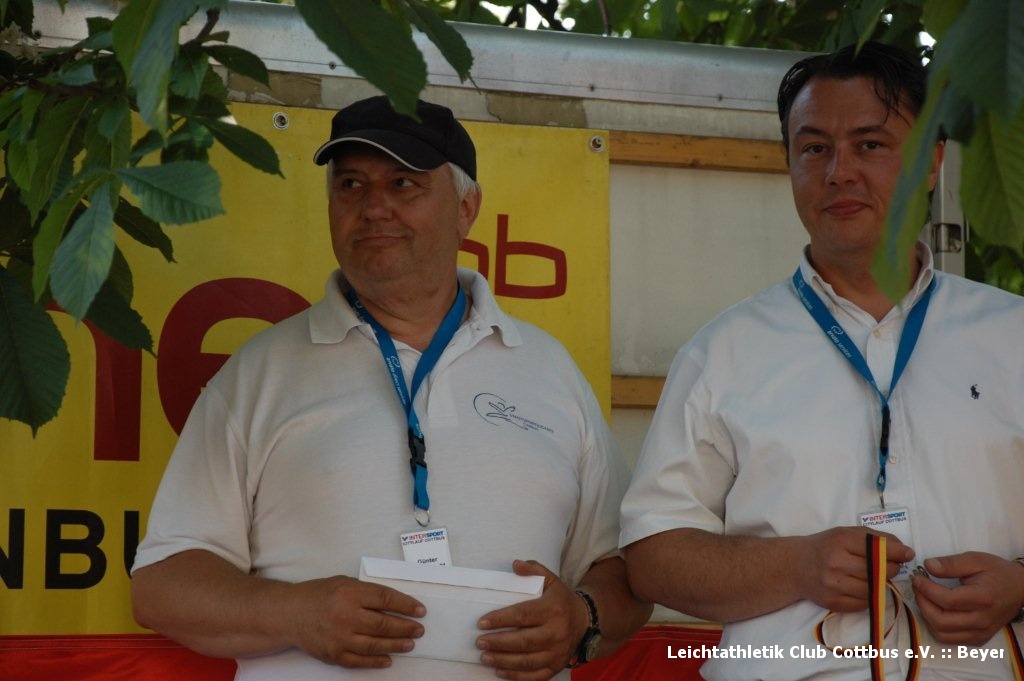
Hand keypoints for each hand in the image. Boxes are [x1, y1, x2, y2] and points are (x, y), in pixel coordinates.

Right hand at [291, 575, 425, 668]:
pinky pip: (359, 660)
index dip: (406, 605)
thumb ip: (367, 592)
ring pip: (375, 644)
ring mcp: (339, 637)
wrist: (289, 614)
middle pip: (384, 624)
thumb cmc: (318, 595)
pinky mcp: (333, 654)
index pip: (385, 599)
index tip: (420, 610)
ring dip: (396, 645)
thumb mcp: (343, 583)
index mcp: (349, 593)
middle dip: (406, 627)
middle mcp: (345, 615)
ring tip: (410, 643)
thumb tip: (395, 603)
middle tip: (419, 629)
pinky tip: (388, 659)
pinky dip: (376, 661)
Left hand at [475, 559, 586, 680]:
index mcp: (553, 610)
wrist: (585, 621)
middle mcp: (556, 633)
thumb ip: (534, 570)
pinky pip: (535, 675)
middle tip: (480, 642)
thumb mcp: (551, 580)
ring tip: (485, 657)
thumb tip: (515, 564)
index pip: (522, 615)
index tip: (482, 622)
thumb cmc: (561, 601)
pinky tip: (500, 671)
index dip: (501, 619)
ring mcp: (557, 653)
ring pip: (527, 661)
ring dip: (503, 660)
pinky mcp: (556, 666)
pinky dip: (516, 676)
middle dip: (498, 643)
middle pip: (523, 641)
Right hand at [798, 527, 913, 611]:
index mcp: (841, 540)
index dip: (898, 552)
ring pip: (874, 589)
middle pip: (880, 571)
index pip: (879, 549)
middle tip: (888, 565)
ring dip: (880, 583)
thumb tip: (905, 551)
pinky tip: (861, 586)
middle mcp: (836, 562)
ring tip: (874, 576)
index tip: (907, 554)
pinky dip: (868, 596)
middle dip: (891, 568)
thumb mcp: (845, 533)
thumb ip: (874, 538)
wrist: (794, 566)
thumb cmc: (825, 546)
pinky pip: (864, 603)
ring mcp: (834, 585)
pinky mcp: (833, 602)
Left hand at [912, 552, 1023, 644]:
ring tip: (924, 598)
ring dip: (926, 616)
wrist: (1020, 589)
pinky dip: (936, 627)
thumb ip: (951, 564)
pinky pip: (950, 639)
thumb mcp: (976, 560)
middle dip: (923, 603)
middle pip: (941, 621)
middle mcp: (982, 620)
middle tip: (917, 588)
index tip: (917, 578)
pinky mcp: (979, 639)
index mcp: (983, 599)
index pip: (948, 600)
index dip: (927, 589)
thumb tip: (928, 566)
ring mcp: (981, 632)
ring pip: (943, 634)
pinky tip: (935, 611)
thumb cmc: (997, 572)